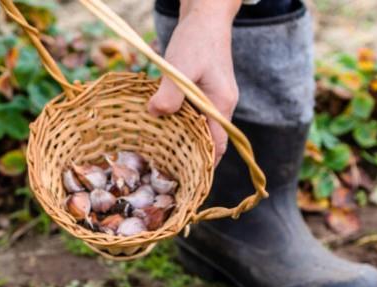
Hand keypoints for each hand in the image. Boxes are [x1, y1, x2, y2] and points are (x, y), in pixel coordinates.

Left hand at [148, 1, 240, 165]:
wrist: (204, 16)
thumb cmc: (196, 39)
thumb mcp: (180, 66)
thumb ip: (170, 94)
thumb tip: (155, 115)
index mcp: (221, 104)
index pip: (217, 146)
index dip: (204, 165)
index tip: (185, 181)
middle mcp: (220, 105)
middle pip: (208, 141)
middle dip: (191, 157)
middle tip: (166, 173)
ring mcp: (212, 98)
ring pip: (198, 128)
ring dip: (182, 139)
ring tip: (159, 155)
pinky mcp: (202, 91)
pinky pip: (192, 115)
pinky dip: (178, 123)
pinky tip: (159, 126)